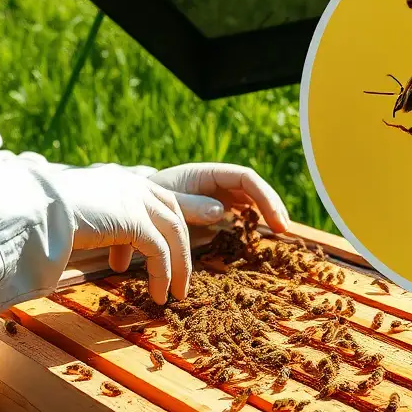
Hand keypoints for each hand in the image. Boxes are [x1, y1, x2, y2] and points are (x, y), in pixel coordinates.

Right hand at [56, 165, 191, 304]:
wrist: (34, 210)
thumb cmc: (44, 213)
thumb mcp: (77, 212)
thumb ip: (95, 218)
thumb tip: (88, 234)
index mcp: (120, 180)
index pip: (157, 201)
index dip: (163, 228)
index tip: (158, 255)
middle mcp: (133, 185)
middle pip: (173, 216)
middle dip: (180, 248)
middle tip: (177, 276)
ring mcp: (137, 200)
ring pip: (173, 235)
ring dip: (179, 267)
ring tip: (175, 293)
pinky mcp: (135, 221)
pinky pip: (159, 252)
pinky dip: (163, 275)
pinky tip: (158, 295)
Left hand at [144, 163, 290, 232]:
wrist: (126, 205)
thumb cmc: (141, 201)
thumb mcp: (163, 203)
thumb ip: (190, 206)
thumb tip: (221, 210)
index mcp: (204, 174)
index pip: (244, 177)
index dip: (264, 195)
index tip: (276, 219)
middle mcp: (213, 182)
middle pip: (251, 187)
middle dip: (271, 204)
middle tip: (284, 229)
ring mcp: (213, 195)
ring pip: (248, 199)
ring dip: (264, 212)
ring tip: (279, 232)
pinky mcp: (209, 209)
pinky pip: (237, 211)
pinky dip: (249, 221)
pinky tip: (257, 236)